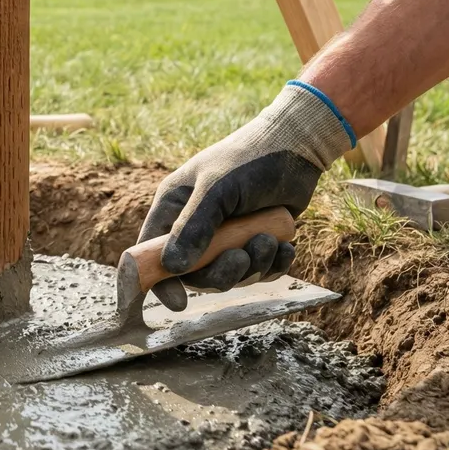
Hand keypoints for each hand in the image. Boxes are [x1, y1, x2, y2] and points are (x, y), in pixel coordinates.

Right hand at [137, 82, 353, 310]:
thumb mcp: (217, 189)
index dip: (158, 281)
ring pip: (231, 275)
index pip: (151, 253)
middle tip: (243, 258)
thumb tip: (172, 267)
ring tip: (269, 241)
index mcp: (174, 208)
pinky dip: (273, 265)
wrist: (296, 146)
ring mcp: (227, 236)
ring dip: (253, 266)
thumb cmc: (249, 159)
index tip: (178, 303)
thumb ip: (194, 227)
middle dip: (222, 273)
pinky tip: (285, 247)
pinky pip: (259, 271)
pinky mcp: (256, 241)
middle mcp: (195, 225)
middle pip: (195, 274)